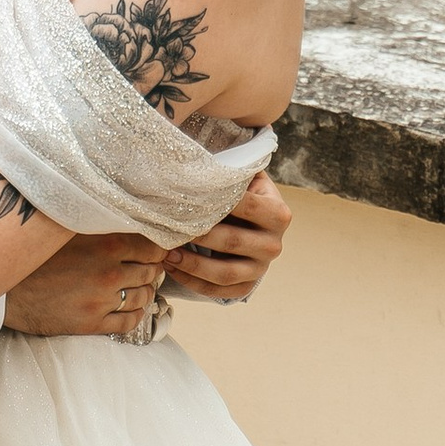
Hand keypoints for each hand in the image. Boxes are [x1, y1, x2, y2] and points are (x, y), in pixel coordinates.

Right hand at [3, 231, 168, 338]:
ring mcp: (102, 301)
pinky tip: (131, 307)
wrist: (6, 288)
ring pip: (144, 298)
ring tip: (139, 285)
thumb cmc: (37, 254)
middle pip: (151, 272)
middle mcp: (110, 273)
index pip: (153, 247)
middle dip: (152, 269)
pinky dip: (137, 314)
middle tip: (146, 266)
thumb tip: (128, 216)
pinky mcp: (92, 324)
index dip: (157, 248)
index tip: (154, 248)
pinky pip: (129, 321)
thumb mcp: (71, 230)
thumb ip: (100, 224)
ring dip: (146, 291)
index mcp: (107, 245)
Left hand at [160, 168, 289, 304]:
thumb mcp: (244, 178)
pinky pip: (219, 292)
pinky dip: (192, 282)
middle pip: (232, 242)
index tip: (185, 197)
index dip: (216, 203)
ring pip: (225, 273)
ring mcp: (261, 269)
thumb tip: (206, 153)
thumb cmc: (242, 194)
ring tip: (166, 253)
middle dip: (198, 235)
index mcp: (278, 213)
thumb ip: (232, 169)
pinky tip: (172, 267)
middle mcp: (274, 245)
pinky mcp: (246, 286)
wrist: (253, 223)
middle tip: (169, 227)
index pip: (246, 206)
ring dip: (192, 265)